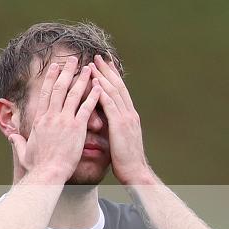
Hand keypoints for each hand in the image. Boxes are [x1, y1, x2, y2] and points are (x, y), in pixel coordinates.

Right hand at [9, 56, 101, 180]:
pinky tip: (99, 86)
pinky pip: (86, 108)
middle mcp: (51, 116)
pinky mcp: (77, 128)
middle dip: (66, 71)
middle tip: (72, 59)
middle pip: (59, 88)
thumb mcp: (23, 152)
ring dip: (81, 79)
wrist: (48, 174)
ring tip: (88, 68)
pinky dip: (93, 96)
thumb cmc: (37, 167)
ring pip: (73, 94)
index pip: (46, 94)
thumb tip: (11, 136)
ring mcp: (64, 121)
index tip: (55, 68)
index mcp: (40, 120)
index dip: (51, 79)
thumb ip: (17, 141)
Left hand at [89, 55, 152, 184]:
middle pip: (118, 86)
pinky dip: (102, 91)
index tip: (106, 65)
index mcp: (130, 116)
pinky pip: (109, 104)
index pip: (120, 92)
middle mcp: (130, 113)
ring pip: (113, 91)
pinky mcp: (120, 125)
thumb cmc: (126, 161)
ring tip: (93, 63)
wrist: (136, 172)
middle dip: (107, 70)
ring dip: (102, 76)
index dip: (113, 77)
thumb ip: (114, 129)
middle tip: (98, 56)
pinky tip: (95, 82)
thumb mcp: (121, 141)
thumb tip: (105, 124)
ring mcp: (126, 118)